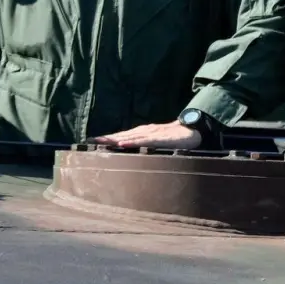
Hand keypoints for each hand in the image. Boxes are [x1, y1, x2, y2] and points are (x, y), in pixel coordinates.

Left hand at [86, 121, 201, 149]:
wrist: (193, 130)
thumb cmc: (175, 137)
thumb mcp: (157, 142)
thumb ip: (146, 146)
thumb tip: (133, 152)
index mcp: (143, 133)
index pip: (122, 136)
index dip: (108, 138)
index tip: (93, 141)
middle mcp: (144, 131)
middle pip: (122, 135)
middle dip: (106, 138)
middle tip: (91, 141)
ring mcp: (151, 133)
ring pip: (129, 137)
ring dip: (114, 139)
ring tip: (101, 141)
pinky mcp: (160, 138)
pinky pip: (144, 141)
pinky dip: (132, 143)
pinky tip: (122, 145)